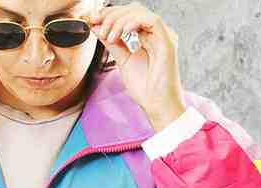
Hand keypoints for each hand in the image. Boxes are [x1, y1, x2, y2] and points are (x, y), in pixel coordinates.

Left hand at [85, 1, 186, 130]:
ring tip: (108, 36)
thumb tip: (96, 27)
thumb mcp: (122, 61)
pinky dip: (133, 22)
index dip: (110, 14)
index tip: (93, 19)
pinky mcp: (167, 42)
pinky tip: (121, 33)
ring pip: (140, 12)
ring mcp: (163, 36)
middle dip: (111, 14)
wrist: (156, 106)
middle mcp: (156, 33)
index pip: (128, 15)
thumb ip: (111, 43)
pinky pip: (152, 21)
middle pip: (133, 9)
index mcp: (147, 36)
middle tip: (96, 22)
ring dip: (119, 20)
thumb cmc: (144, 88)